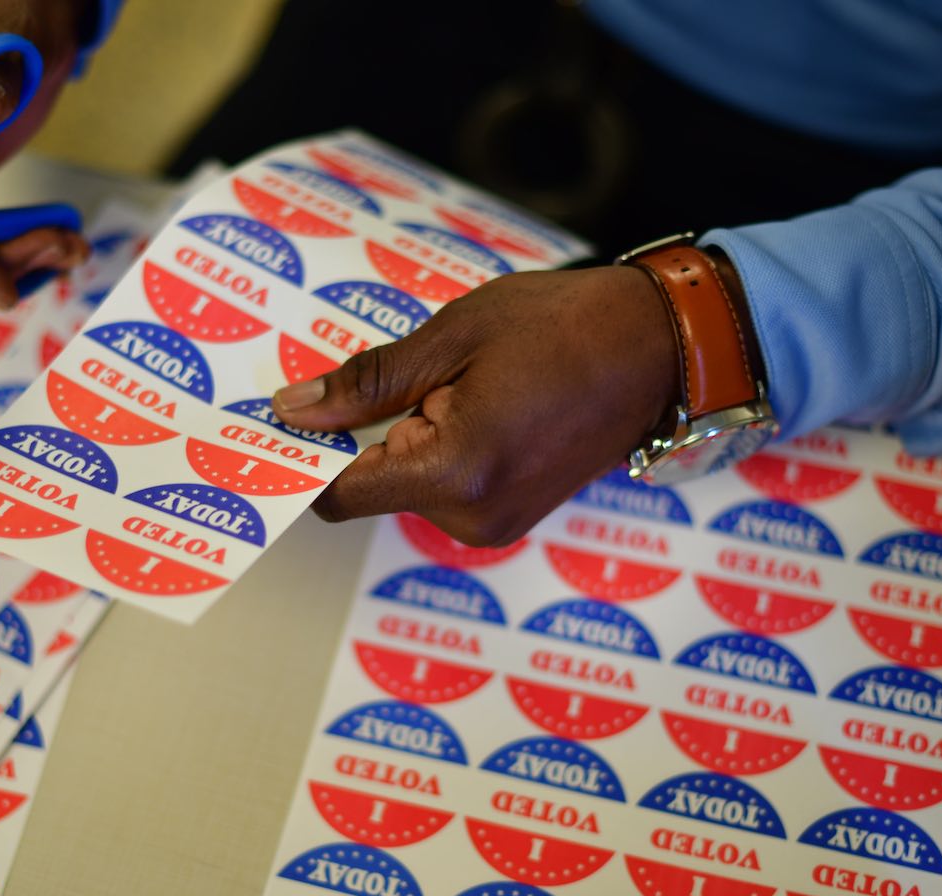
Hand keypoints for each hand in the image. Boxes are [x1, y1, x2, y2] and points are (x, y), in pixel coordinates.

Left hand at [270, 266, 680, 546]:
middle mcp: (472, 516)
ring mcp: (496, 524)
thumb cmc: (564, 326)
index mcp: (455, 471)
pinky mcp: (512, 516)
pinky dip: (437, 449)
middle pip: (369, 488)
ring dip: (406, 437)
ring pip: (406, 486)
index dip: (300, 458)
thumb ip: (368, 382)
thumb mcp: (454, 336)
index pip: (337, 493)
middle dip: (365, 433)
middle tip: (405, 371)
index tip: (279, 421)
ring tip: (459, 382)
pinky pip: (443, 488)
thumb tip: (294, 412)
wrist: (662, 349)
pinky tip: (475, 402)